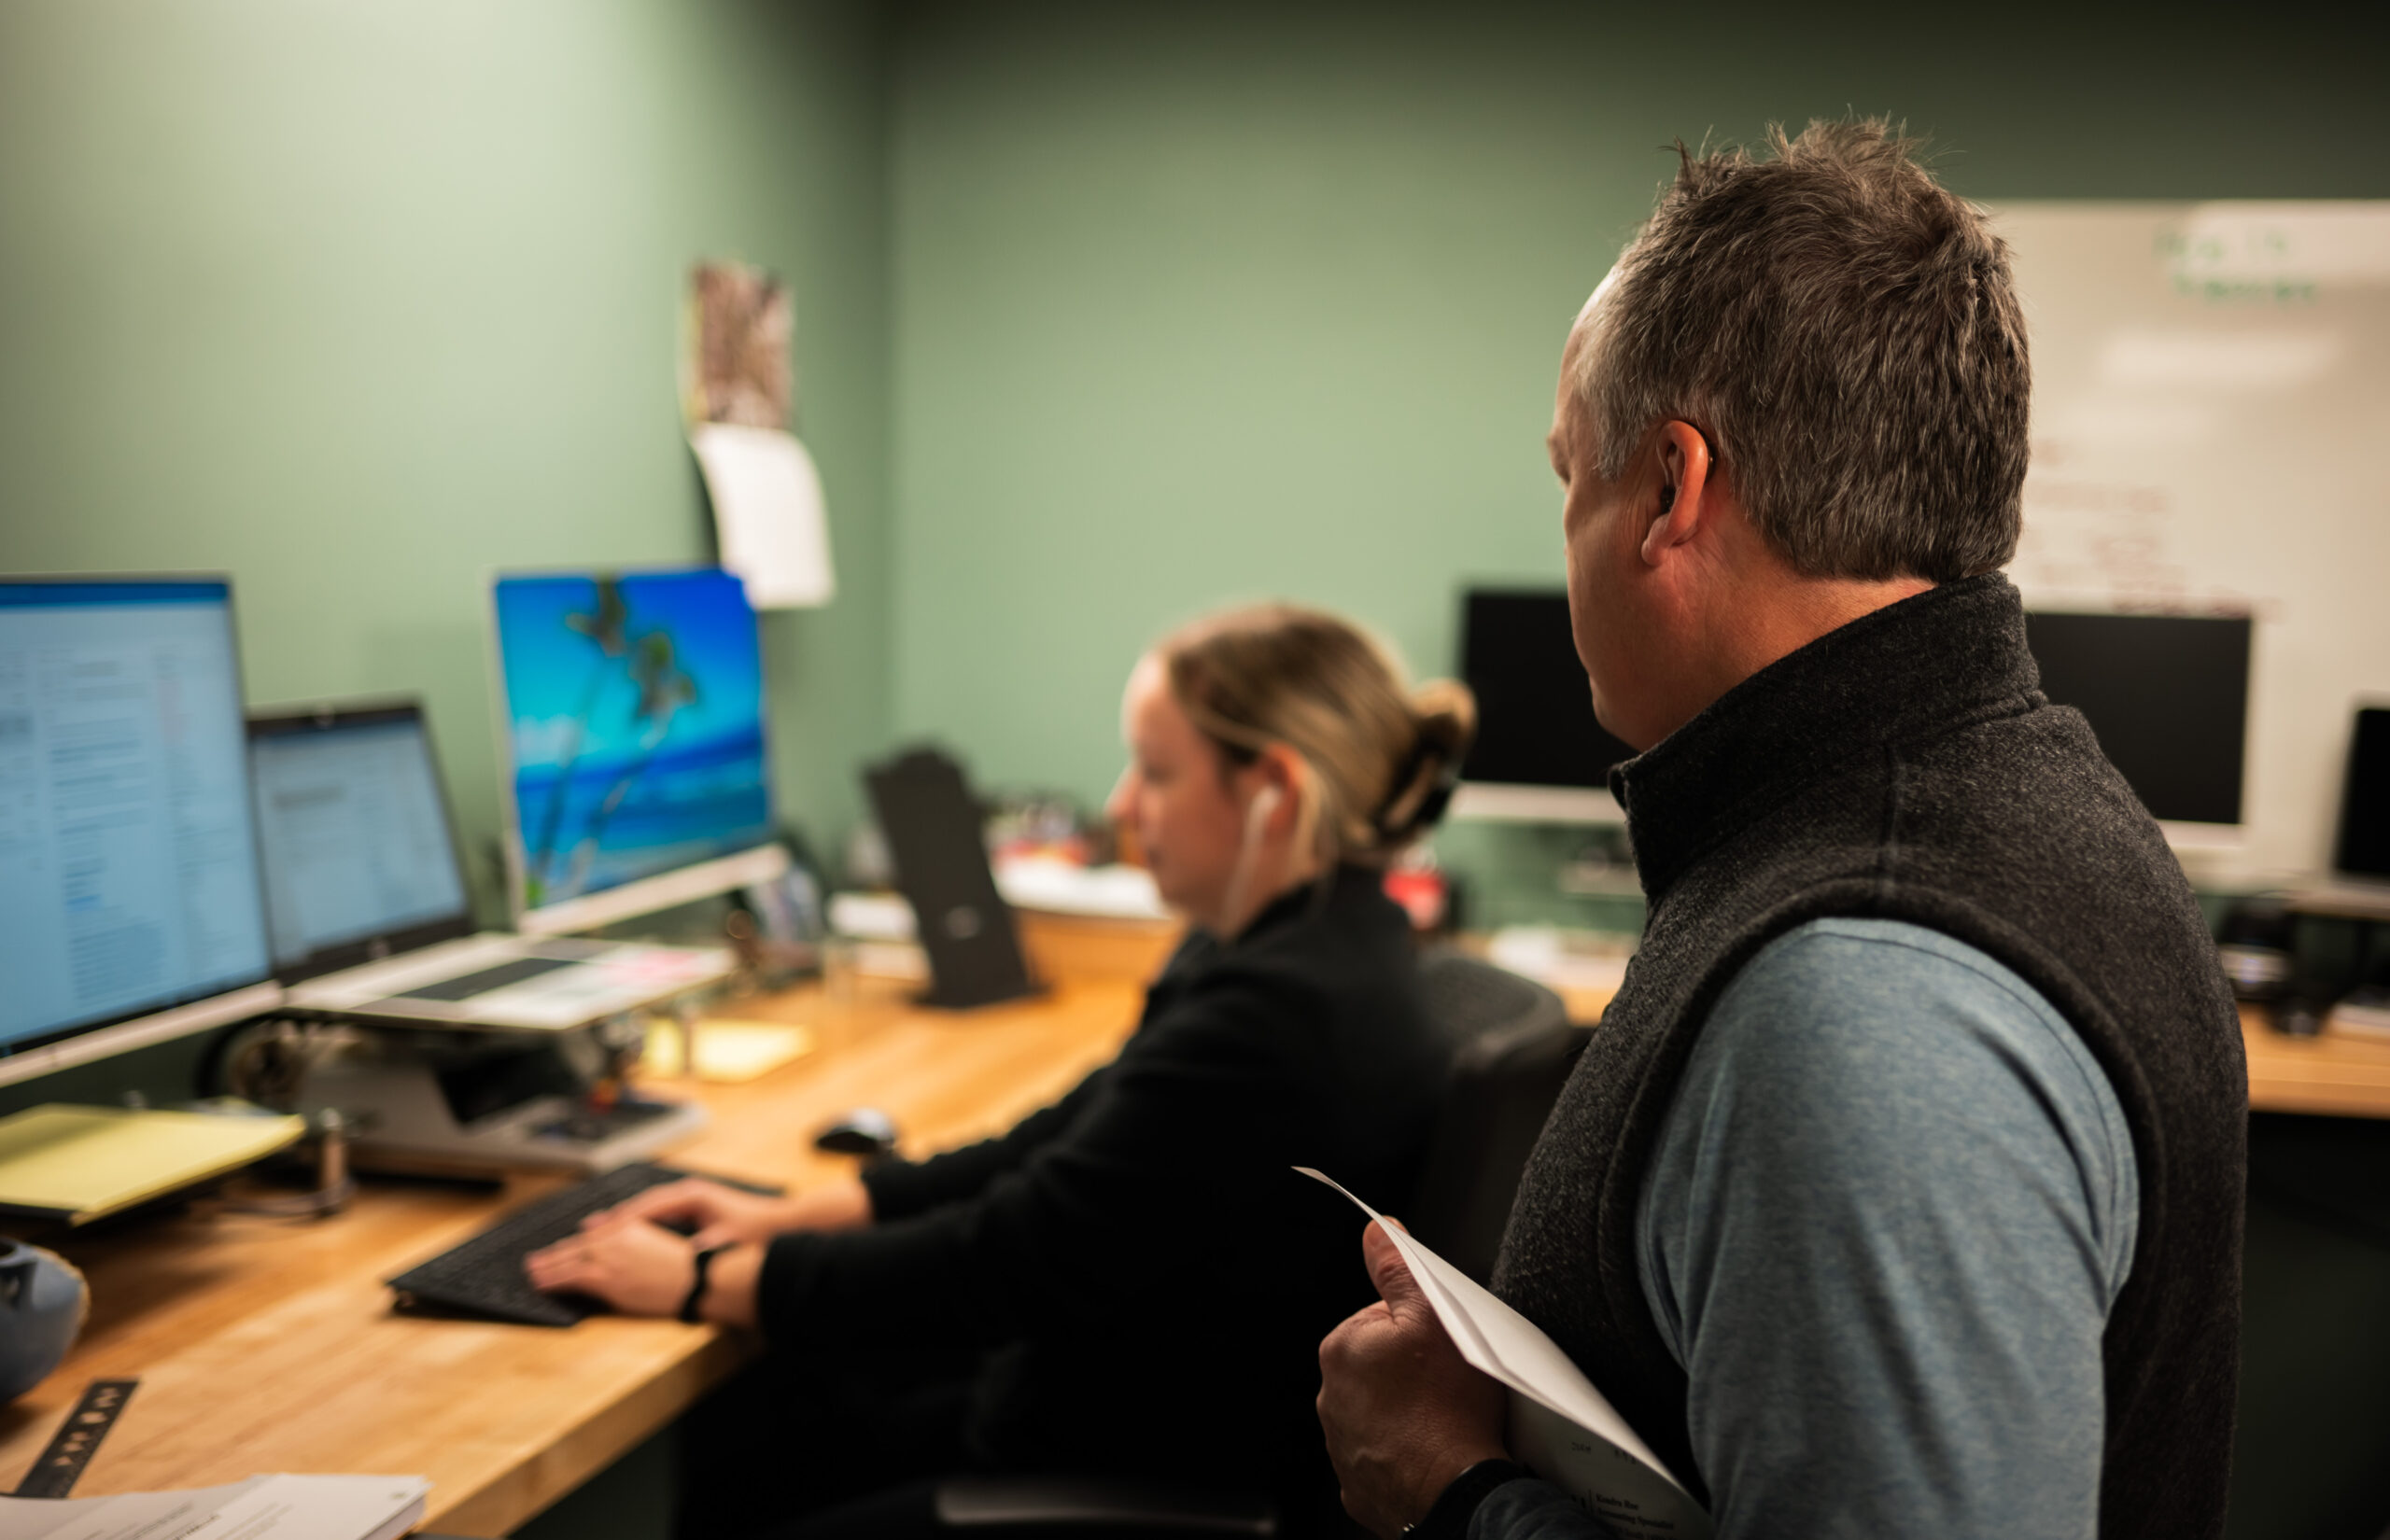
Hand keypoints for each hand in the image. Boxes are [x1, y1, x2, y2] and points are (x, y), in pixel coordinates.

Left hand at [524, 1214, 697, 1316]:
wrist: (696, 1278)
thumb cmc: (685, 1265)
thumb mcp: (656, 1242)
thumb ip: (630, 1236)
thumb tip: (606, 1232)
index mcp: (629, 1225)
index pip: (594, 1232)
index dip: (576, 1241)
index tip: (564, 1245)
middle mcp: (615, 1238)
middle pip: (577, 1244)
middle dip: (554, 1253)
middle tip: (536, 1258)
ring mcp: (609, 1258)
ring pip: (569, 1259)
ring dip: (547, 1265)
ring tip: (532, 1270)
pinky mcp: (606, 1279)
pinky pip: (571, 1277)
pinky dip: (552, 1279)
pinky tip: (540, 1282)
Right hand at [588, 1177, 868, 1246]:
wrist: (779, 1220)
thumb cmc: (753, 1231)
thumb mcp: (725, 1242)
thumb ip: (701, 1248)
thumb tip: (679, 1257)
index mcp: (690, 1196)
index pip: (647, 1208)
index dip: (620, 1222)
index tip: (597, 1234)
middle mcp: (685, 1191)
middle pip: (640, 1205)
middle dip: (611, 1220)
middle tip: (582, 1232)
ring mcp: (687, 1197)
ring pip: (644, 1208)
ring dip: (620, 1220)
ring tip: (591, 1231)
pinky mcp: (691, 1205)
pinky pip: (655, 1212)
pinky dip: (636, 1222)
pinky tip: (621, 1232)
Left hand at [1317, 1220, 1509, 1538]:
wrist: (1457, 1491)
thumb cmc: (1448, 1409)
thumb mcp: (1433, 1317)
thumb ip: (1398, 1270)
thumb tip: (1377, 1232)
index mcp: (1342, 1349)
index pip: (1380, 1320)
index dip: (1419, 1329)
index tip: (1442, 1345)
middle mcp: (1331, 1398)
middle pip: (1380, 1368)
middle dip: (1411, 1372)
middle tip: (1448, 1384)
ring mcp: (1343, 1445)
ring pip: (1383, 1413)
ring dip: (1410, 1414)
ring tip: (1446, 1420)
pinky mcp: (1361, 1485)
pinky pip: (1386, 1458)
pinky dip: (1408, 1455)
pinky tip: (1435, 1451)